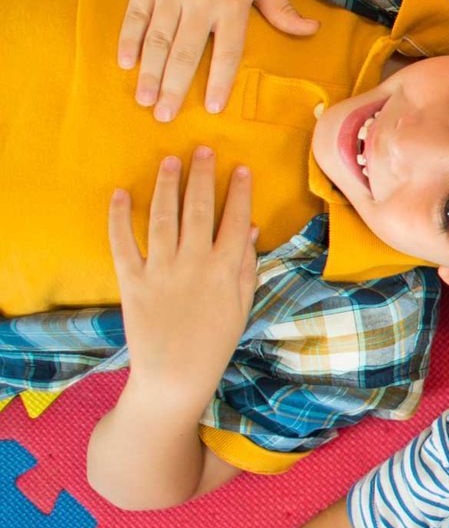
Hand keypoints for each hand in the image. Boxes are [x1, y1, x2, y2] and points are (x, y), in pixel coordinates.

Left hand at [108, 149, 257, 402]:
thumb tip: (249, 228)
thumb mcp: (242, 304)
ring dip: (167, 186)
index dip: (238, 191)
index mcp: (226, 269)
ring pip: (164, 217)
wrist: (175, 376)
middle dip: (202, 176)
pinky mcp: (132, 281)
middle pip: (199, 209)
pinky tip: (122, 195)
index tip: (240, 168)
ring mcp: (162, 270)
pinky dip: (120, 218)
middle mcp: (194, 263)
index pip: (235, 218)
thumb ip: (246, 265)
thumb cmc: (215, 342)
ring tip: (169, 161)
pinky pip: (123, 243)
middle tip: (203, 150)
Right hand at [118, 0, 315, 120]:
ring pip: (159, 40)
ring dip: (150, 73)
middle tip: (165, 117)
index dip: (220, 82)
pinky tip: (125, 63)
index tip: (213, 108)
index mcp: (234, 3)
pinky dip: (129, 40)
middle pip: (187, 53)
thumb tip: (312, 32)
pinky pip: (136, 15)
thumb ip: (282, 10)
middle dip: (175, 88)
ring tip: (145, 101)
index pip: (228, 52)